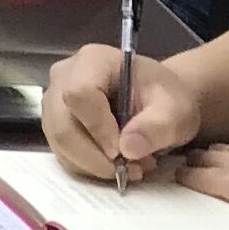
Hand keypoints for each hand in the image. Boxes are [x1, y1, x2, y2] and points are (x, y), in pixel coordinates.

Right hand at [41, 41, 208, 182]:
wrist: (159, 101)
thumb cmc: (166, 98)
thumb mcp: (174, 110)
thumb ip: (155, 126)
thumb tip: (128, 149)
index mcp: (93, 60)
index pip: (79, 94)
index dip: (98, 127)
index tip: (124, 151)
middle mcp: (64, 77)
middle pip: (62, 125)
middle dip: (95, 157)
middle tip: (131, 169)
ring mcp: (54, 101)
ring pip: (59, 143)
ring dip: (93, 165)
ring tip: (130, 167)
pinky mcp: (54, 123)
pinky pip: (62, 152)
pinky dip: (88, 166)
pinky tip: (114, 164)